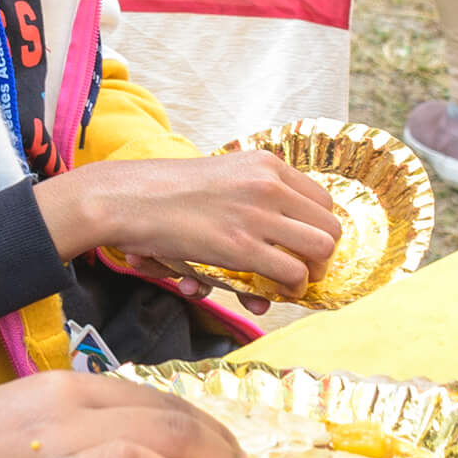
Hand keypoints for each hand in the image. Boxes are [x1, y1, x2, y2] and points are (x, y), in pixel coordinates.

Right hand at [36, 150, 341, 295]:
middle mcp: (269, 184)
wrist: (127, 198)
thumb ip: (248, 203)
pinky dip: (289, 289)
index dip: (317, 229)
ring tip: (290, 283)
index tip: (302, 247)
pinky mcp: (242, 246)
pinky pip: (293, 273)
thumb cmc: (164, 191)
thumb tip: (269, 244)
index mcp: (266, 164)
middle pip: (330, 226)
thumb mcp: (218, 178)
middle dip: (322, 255)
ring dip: (311, 273)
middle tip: (302, 270)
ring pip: (321, 249)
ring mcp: (258, 214)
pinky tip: (272, 293)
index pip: (322, 200)